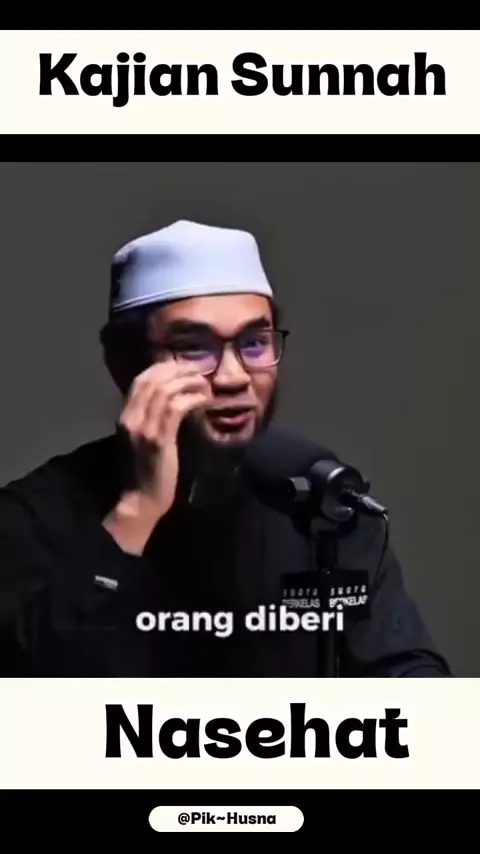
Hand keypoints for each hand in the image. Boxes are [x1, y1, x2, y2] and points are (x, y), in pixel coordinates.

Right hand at [103, 361, 210, 552]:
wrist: (142, 498)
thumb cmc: (147, 469)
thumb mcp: (144, 437)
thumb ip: (151, 416)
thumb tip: (172, 396)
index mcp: (125, 416)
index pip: (141, 380)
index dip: (163, 368)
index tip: (183, 367)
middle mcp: (131, 418)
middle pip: (153, 380)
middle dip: (179, 370)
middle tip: (199, 372)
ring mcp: (143, 428)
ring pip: (166, 390)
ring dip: (188, 382)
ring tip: (204, 384)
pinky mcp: (159, 440)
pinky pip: (176, 409)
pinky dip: (192, 399)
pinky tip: (204, 400)